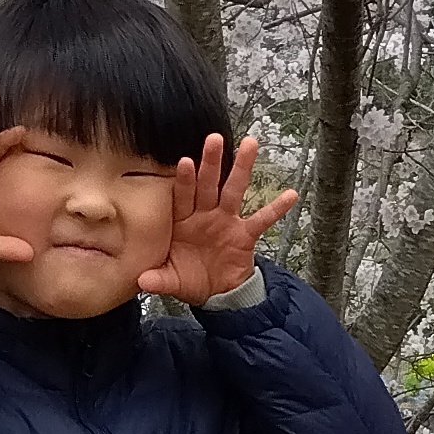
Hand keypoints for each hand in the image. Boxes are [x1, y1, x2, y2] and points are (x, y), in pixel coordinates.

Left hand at [140, 130, 298, 302]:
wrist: (216, 294)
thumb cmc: (190, 279)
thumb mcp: (172, 281)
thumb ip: (158, 279)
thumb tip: (142, 281)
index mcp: (183, 221)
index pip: (183, 196)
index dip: (185, 180)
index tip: (185, 162)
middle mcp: (205, 215)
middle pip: (208, 184)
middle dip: (211, 162)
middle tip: (214, 138)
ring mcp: (227, 222)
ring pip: (234, 190)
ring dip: (241, 167)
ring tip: (250, 144)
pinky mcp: (245, 234)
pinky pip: (262, 220)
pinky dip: (276, 208)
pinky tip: (290, 194)